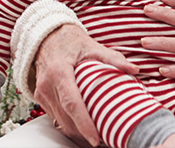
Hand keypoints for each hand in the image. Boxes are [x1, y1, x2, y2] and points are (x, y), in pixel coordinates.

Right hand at [33, 23, 138, 147]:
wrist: (47, 37)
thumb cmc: (70, 41)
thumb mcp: (92, 46)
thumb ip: (113, 59)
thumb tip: (134, 69)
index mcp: (59, 71)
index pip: (72, 103)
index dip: (84, 123)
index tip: (95, 138)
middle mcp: (47, 84)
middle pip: (66, 118)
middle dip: (84, 133)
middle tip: (104, 138)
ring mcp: (42, 92)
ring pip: (60, 122)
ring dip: (77, 132)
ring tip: (97, 134)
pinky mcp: (41, 97)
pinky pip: (55, 117)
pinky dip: (69, 125)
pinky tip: (83, 126)